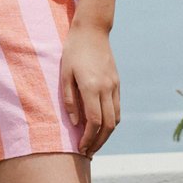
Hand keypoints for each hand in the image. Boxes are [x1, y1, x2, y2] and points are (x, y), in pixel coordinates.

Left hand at [60, 21, 119, 158]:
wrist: (92, 30)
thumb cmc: (73, 51)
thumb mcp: (65, 74)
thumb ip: (69, 99)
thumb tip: (76, 123)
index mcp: (92, 87)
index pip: (94, 122)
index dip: (88, 138)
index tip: (80, 148)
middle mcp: (107, 88)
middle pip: (108, 125)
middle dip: (98, 142)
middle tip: (88, 152)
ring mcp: (114, 86)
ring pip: (116, 119)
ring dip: (107, 135)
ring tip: (95, 143)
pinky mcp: (117, 83)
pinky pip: (117, 107)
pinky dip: (111, 121)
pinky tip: (102, 126)